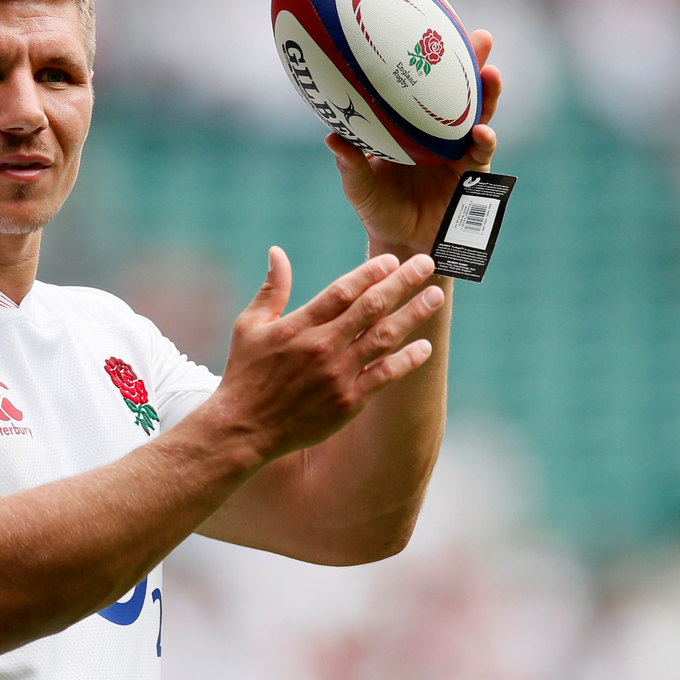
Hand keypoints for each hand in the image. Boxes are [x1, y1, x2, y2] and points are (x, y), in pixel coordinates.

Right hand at [214, 247, 444, 461]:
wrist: (245, 427)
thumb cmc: (245, 373)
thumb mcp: (249, 326)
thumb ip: (271, 289)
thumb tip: (278, 252)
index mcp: (298, 326)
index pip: (342, 291)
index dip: (370, 273)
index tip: (391, 260)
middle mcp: (321, 347)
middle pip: (370, 307)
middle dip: (402, 283)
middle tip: (426, 264)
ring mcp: (337, 375)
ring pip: (383, 337)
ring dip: (413, 314)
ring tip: (434, 296)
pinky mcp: (347, 402)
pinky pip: (384, 376)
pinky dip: (407, 360)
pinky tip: (424, 346)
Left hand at [327, 29, 502, 255]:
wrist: (400, 243)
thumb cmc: (378, 209)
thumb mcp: (359, 186)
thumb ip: (350, 163)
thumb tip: (332, 137)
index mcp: (411, 126)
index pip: (424, 86)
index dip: (432, 59)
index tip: (433, 27)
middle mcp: (439, 133)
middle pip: (459, 92)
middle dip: (473, 63)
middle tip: (481, 37)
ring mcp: (459, 152)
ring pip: (479, 116)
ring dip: (487, 95)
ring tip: (492, 75)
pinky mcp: (472, 176)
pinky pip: (482, 154)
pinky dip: (484, 142)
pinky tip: (483, 133)